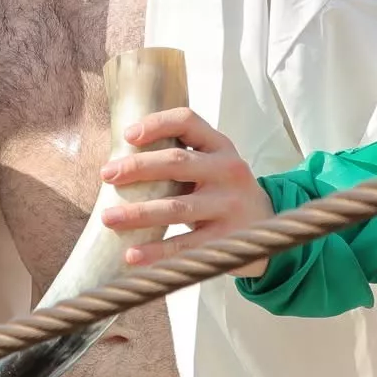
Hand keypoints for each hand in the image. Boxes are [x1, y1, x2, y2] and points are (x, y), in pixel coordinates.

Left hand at [97, 108, 273, 274]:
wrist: (269, 227)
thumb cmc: (222, 190)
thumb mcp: (213, 164)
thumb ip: (180, 157)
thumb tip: (120, 162)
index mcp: (220, 146)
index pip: (188, 121)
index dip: (156, 124)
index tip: (127, 135)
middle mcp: (228, 171)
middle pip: (177, 162)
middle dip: (137, 168)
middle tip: (107, 174)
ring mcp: (229, 205)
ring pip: (177, 208)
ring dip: (138, 213)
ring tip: (109, 218)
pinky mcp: (228, 239)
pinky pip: (186, 245)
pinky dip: (157, 252)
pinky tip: (132, 255)